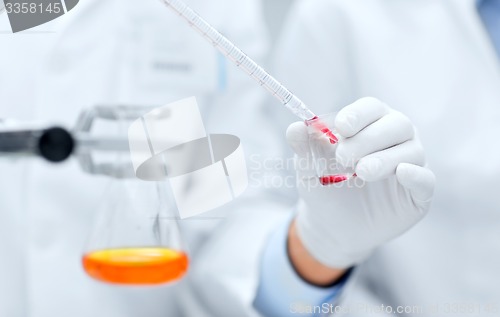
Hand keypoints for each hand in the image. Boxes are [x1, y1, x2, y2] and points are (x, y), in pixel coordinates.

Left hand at [287, 97, 435, 268]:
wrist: (332, 226)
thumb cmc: (323, 187)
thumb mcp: (308, 169)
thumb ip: (304, 148)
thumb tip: (295, 127)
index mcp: (369, 124)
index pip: (371, 108)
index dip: (358, 114)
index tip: (341, 126)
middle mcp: (395, 139)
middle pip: (397, 124)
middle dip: (369, 138)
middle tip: (343, 157)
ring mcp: (410, 164)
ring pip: (411, 151)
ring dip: (385, 159)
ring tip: (361, 172)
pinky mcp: (418, 194)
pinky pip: (425, 179)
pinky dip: (416, 175)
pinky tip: (402, 173)